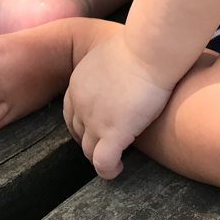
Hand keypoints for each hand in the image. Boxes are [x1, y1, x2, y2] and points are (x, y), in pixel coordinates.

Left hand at [62, 32, 173, 178]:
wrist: (148, 51)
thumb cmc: (138, 48)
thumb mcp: (110, 56)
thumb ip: (106, 71)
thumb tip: (117, 75)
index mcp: (78, 83)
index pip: (71, 113)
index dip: (82, 124)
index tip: (98, 127)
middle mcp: (80, 104)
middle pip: (78, 133)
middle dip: (90, 141)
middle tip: (106, 144)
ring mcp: (94, 121)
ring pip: (89, 152)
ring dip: (100, 158)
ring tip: (114, 160)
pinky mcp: (112, 134)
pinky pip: (103, 163)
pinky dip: (108, 171)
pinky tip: (118, 168)